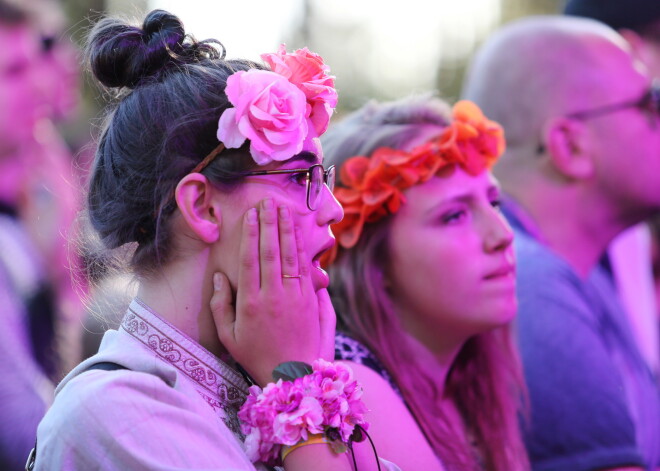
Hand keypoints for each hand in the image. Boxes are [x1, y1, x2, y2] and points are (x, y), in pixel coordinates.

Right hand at [210, 197, 335, 385]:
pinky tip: (298, 234)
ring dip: (287, 230)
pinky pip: (304, 269)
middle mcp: (273, 296)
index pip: (250, 260)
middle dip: (269, 224)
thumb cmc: (257, 356)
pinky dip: (301, 248)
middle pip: (271, 252)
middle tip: (267, 201)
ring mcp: (294, 297)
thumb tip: (220, 277)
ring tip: (283, 209)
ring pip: (290, 256)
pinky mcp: (310, 300)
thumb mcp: (229, 337)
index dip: (250, 234)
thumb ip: (221, 306)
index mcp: (250, 304)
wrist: (294, 376)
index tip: (250, 215)